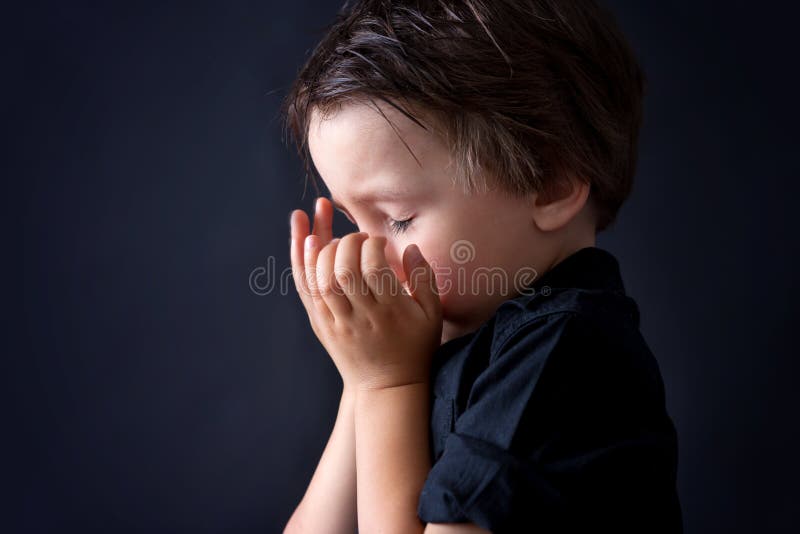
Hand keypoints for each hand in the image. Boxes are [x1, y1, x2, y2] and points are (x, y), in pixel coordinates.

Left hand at [290, 197, 442, 389]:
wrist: (386, 386)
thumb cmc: (415, 346)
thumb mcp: (432, 314)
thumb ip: (424, 278)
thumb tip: (410, 248)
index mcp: (390, 311)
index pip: (374, 269)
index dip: (373, 246)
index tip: (379, 242)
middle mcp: (361, 317)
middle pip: (344, 272)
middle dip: (348, 244)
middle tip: (358, 238)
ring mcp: (338, 323)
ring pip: (321, 281)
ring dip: (322, 251)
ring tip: (332, 237)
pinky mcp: (322, 326)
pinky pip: (308, 292)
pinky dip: (304, 265)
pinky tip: (307, 242)